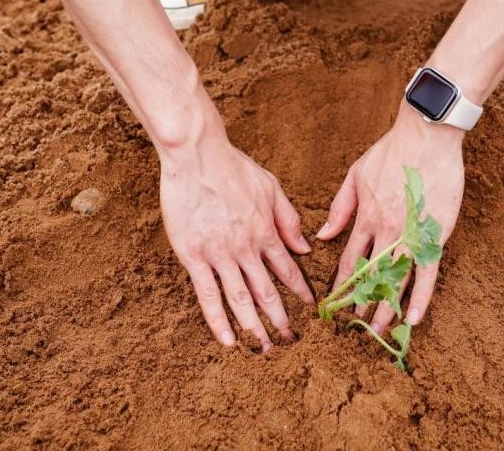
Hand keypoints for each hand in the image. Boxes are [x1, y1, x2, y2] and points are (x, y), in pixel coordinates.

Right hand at [160, 129, 313, 350]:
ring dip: (254, 327)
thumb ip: (288, 219)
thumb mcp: (270, 186)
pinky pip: (207, 295)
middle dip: (281, 320)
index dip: (300, 292)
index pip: (288, 270)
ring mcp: (219, 254)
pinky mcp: (193, 256)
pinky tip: (227, 339)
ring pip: (240, 300)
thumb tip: (304, 247)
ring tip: (263, 348)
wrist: (196, 155)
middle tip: (291, 340)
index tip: (309, 310)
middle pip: (267, 293)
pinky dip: (218, 320)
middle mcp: (246, 248)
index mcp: (266, 231)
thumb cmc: (233, 166)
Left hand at [318, 104, 464, 331]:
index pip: (348, 259)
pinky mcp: (435, 234)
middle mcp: (385, 230)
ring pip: (396, 280)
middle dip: (361, 303)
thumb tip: (321, 236)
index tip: (333, 304)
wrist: (427, 136)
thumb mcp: (356, 174)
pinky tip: (413, 318)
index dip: (340, 285)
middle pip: (370, 276)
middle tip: (355, 327)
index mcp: (365, 216)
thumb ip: (340, 208)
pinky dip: (421, 297)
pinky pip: (427, 273)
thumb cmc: (391, 152)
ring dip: (386, 307)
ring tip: (379, 330)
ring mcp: (411, 234)